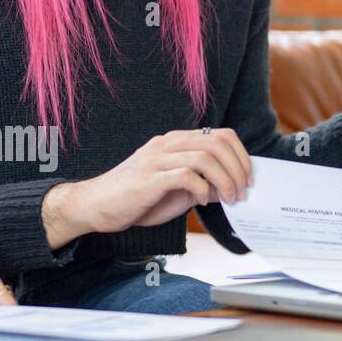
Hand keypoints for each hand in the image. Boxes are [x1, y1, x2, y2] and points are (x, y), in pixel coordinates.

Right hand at [44, 129, 252, 246]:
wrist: (94, 205)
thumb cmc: (132, 199)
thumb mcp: (173, 190)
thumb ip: (199, 184)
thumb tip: (228, 189)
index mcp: (174, 142)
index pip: (220, 135)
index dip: (241, 155)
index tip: (247, 178)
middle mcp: (166, 145)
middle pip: (217, 142)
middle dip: (238, 168)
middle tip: (242, 191)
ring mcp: (157, 159)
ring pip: (206, 157)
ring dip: (226, 180)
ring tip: (229, 199)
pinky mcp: (150, 178)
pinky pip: (187, 175)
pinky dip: (203, 189)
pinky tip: (203, 202)